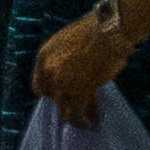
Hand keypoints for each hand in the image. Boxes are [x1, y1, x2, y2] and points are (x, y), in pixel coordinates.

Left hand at [30, 4, 131, 127]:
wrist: (110, 28)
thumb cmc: (97, 27)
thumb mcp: (70, 40)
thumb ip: (64, 58)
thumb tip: (72, 72)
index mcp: (44, 56)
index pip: (39, 86)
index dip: (50, 94)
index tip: (58, 98)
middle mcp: (49, 72)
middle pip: (53, 99)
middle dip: (64, 104)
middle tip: (74, 108)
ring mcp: (63, 84)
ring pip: (65, 110)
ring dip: (74, 117)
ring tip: (84, 122)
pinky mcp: (79, 93)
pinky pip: (80, 112)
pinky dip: (86, 119)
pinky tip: (93, 121)